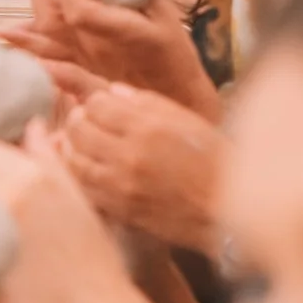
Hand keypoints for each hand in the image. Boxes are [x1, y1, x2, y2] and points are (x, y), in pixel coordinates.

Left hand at [12, 0, 217, 112]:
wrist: (177, 99)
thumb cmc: (176, 57)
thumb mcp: (167, 17)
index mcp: (114, 31)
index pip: (77, 0)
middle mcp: (91, 49)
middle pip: (52, 15)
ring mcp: (83, 62)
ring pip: (44, 35)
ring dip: (32, 6)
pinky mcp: (81, 71)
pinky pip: (47, 56)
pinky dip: (28, 42)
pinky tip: (11, 30)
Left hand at [60, 87, 223, 256]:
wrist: (228, 208)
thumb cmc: (214, 160)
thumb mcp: (187, 120)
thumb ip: (146, 103)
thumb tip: (112, 92)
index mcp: (149, 127)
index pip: (97, 104)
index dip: (95, 103)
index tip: (101, 107)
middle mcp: (131, 155)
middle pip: (78, 129)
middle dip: (79, 122)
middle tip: (86, 123)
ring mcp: (123, 185)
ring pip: (74, 160)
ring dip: (73, 148)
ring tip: (83, 145)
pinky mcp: (120, 209)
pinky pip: (83, 188)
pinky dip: (79, 176)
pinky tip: (87, 170)